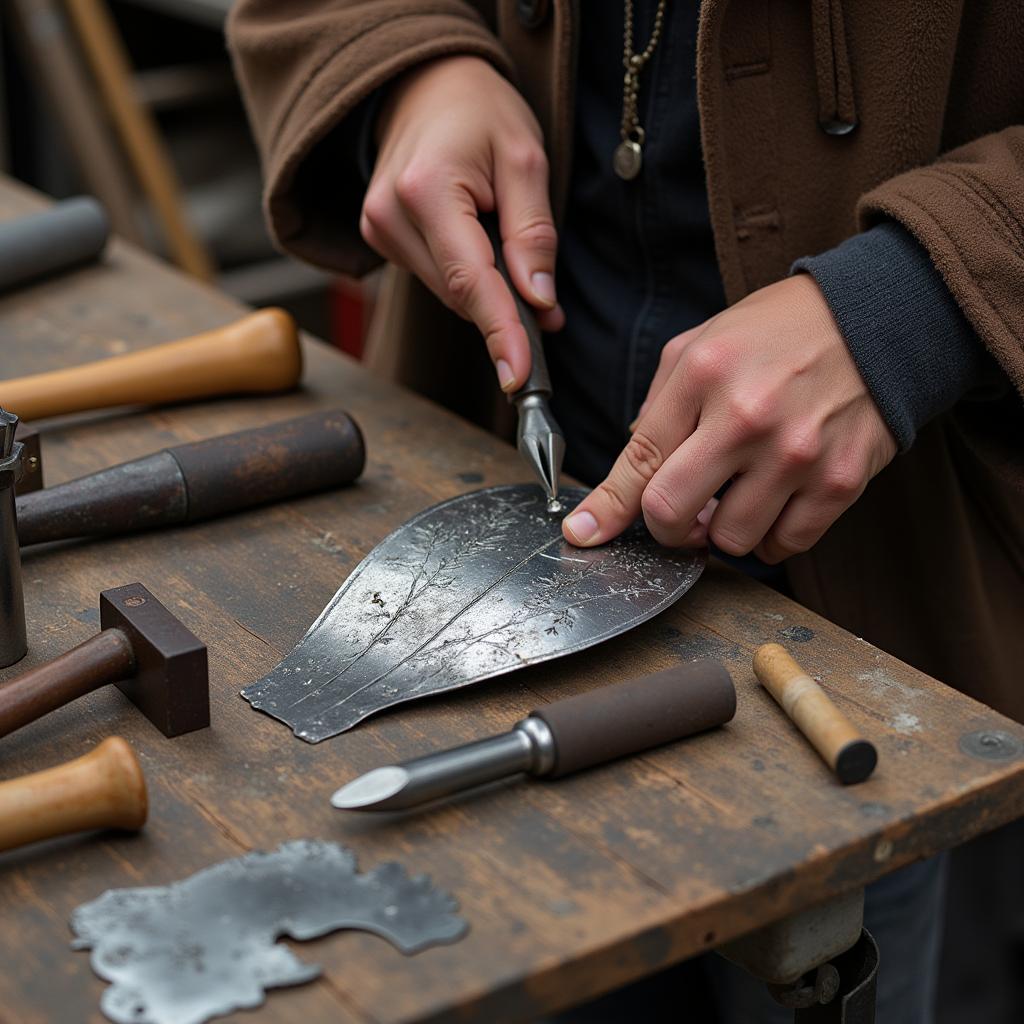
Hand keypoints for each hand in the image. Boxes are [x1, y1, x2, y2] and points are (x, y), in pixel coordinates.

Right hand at [360, 56, 563, 390]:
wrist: (424, 85)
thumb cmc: (480, 112)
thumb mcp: (525, 158)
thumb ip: (532, 233)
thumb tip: (539, 301)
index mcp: (426, 190)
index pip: (470, 281)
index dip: (500, 332)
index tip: (519, 376)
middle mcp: (389, 215)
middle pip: (460, 294)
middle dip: (508, 312)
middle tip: (550, 310)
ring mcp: (377, 229)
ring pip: (448, 293)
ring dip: (488, 295)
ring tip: (518, 267)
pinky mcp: (379, 238)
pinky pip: (435, 279)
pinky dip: (466, 281)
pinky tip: (481, 252)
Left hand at [561, 275, 897, 562]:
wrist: (879, 319)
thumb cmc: (778, 334)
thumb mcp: (702, 344)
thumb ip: (659, 407)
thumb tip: (627, 477)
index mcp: (703, 375)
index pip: (638, 462)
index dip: (605, 509)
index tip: (584, 534)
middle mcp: (746, 417)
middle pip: (671, 513)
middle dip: (667, 527)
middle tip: (681, 515)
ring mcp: (796, 454)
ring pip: (731, 541)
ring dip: (724, 530)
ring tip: (738, 495)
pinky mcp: (840, 481)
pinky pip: (785, 545)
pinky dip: (770, 536)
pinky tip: (774, 503)